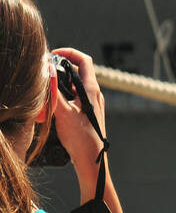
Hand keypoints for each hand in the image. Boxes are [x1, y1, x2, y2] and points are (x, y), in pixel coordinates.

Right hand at [48, 49, 107, 183]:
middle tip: (44, 72)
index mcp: (91, 90)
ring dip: (59, 84)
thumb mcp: (63, 112)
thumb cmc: (81, 138)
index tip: (53, 54)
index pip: (84, 60)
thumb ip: (54, 91)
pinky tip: (50, 106)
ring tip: (45, 89)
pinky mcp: (87, 113)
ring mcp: (92, 104)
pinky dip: (62, 96)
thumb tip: (47, 70)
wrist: (91, 160)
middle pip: (78, 71)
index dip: (69, 52)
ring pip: (74, 86)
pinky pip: (73, 98)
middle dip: (60, 68)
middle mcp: (94, 94)